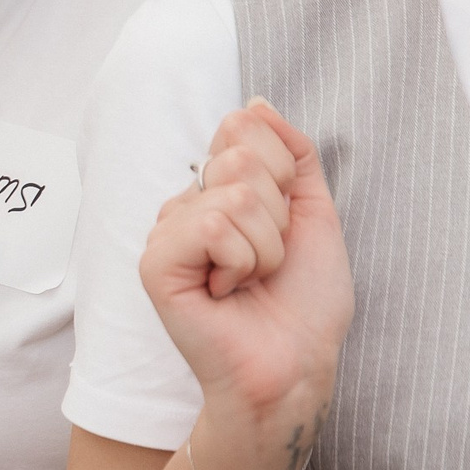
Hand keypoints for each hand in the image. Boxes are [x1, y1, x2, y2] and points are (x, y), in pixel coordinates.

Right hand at [143, 99, 351, 428]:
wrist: (297, 366)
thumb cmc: (305, 304)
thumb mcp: (313, 213)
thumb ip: (293, 154)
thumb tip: (256, 103)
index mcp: (217, 191)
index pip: (243, 125)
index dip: (284, 173)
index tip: (284, 226)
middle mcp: (186, 206)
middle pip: (238, 153)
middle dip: (277, 213)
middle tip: (267, 262)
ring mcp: (167, 233)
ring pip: (234, 193)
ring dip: (265, 246)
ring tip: (250, 282)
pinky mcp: (156, 263)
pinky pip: (212, 225)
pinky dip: (242, 262)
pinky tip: (227, 292)